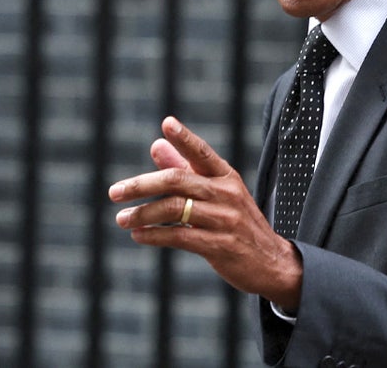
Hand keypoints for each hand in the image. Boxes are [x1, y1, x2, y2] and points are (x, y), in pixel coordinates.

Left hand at [109, 116, 302, 308]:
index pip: (203, 153)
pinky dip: (154, 235)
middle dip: (142, 185)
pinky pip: (180, 237)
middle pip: (178, 181)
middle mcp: (227, 194)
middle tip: (115, 192)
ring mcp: (225, 220)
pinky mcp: (220, 246)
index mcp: (227, 177)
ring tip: (122, 218)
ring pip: (175, 209)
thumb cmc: (238, 223)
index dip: (185, 138)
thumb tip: (156, 145)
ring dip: (143, 213)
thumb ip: (186, 169)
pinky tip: (138, 235)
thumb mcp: (218, 193)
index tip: (167, 123)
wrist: (271, 262)